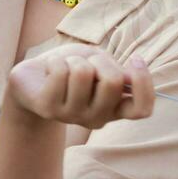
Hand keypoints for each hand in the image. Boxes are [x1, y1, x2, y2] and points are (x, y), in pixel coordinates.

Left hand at [6, 43, 153, 129]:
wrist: (34, 78)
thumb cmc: (72, 68)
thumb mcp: (99, 63)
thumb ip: (116, 71)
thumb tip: (130, 75)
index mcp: (115, 110)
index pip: (142, 109)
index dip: (143, 82)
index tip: (135, 59)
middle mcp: (96, 119)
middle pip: (113, 82)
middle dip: (100, 60)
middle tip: (88, 63)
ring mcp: (72, 117)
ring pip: (83, 73)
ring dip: (73, 60)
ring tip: (65, 67)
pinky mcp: (49, 109)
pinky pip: (60, 71)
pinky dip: (55, 61)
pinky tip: (49, 70)